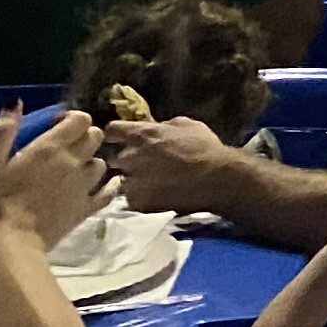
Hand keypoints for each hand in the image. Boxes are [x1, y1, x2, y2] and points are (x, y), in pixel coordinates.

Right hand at [0, 106, 107, 248]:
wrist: (10, 244)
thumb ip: (4, 132)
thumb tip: (16, 103)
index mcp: (51, 148)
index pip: (80, 119)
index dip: (70, 119)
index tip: (53, 128)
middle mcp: (74, 162)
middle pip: (95, 136)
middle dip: (82, 136)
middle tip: (63, 148)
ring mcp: (84, 186)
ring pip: (101, 162)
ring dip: (90, 161)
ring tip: (72, 170)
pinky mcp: (86, 209)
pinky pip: (108, 192)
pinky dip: (108, 186)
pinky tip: (101, 187)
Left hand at [103, 113, 227, 215]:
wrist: (215, 179)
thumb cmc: (204, 147)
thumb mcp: (186, 125)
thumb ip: (163, 126)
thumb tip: (155, 128)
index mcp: (141, 134)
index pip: (112, 130)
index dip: (116, 135)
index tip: (121, 139)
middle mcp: (130, 156)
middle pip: (114, 158)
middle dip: (127, 160)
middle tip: (144, 164)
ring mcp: (131, 181)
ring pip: (123, 180)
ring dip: (133, 180)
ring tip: (152, 183)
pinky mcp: (136, 201)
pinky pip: (132, 198)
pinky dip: (141, 196)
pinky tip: (157, 195)